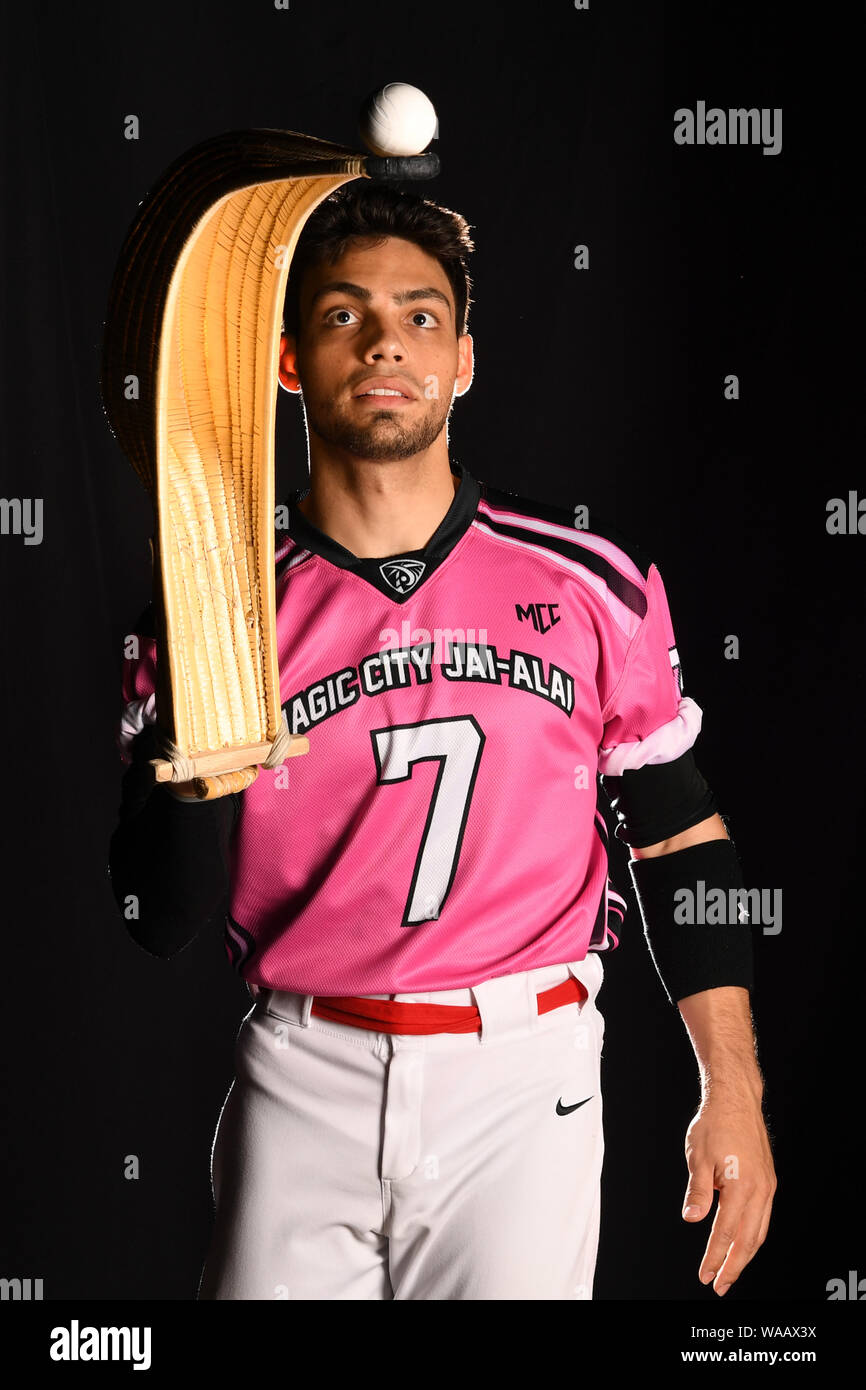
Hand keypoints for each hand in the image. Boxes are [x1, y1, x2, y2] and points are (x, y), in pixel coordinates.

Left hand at [682, 1087, 776, 1295]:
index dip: (714, 1257)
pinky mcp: (768, 1181)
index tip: (704, 1275)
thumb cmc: (714, 1124)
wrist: (736, 1099)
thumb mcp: (698, 1156)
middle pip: (748, 1240)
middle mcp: (760, 1190)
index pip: (725, 1232)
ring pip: (759, 1232)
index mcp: (741, 1186)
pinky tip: (743, 1242)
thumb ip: (697, 1191)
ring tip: (730, 1271)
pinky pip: (763, 1217)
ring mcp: (767, 1186)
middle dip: (733, 1266)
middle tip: (719, 1285)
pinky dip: (753, 1235)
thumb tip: (691, 1218)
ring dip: (745, 1254)